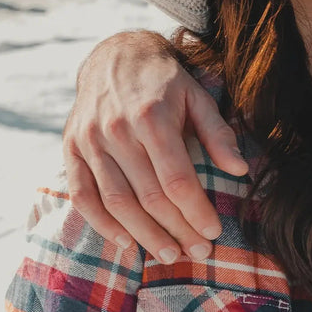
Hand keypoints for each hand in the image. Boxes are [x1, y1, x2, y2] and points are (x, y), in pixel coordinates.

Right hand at [63, 31, 247, 259]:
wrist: (113, 55)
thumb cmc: (164, 82)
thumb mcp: (198, 97)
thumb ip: (218, 134)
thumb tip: (240, 169)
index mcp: (153, 118)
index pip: (177, 180)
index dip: (197, 211)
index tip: (214, 232)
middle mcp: (118, 131)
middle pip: (149, 197)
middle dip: (177, 230)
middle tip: (198, 253)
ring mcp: (90, 141)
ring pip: (117, 201)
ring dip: (144, 235)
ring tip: (169, 255)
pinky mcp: (71, 147)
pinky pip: (83, 195)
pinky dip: (102, 223)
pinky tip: (126, 242)